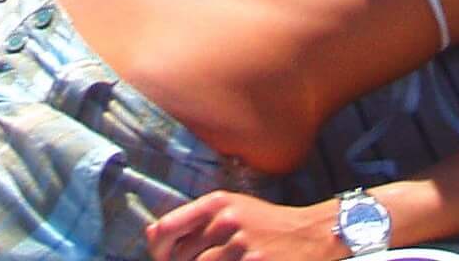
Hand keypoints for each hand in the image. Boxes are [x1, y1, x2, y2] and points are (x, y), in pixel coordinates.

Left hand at [146, 191, 336, 260]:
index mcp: (216, 203)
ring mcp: (241, 246)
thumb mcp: (230, 209)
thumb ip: (193, 220)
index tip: (162, 257)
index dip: (157, 248)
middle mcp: (226, 221)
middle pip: (181, 256)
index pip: (168, 227)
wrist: (309, 233)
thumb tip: (150, 234)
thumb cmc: (264, 223)